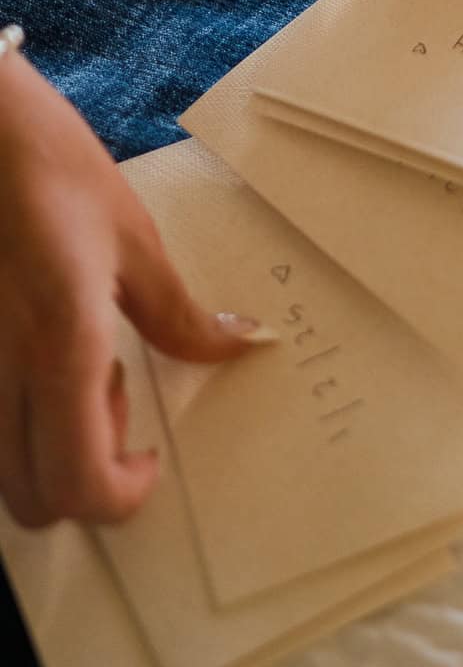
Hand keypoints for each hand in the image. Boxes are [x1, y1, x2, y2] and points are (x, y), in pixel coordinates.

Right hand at [0, 55, 261, 527]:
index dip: (121, 497)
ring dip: (48, 451)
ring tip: (79, 372)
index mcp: (60, 346)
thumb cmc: (49, 167)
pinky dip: (17, 418)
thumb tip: (236, 344)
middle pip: (32, 499)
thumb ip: (178, 312)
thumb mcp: (131, 237)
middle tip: (116, 407)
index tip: (148, 461)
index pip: (80, 483)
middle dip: (84, 479)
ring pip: (1, 469)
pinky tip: (38, 355)